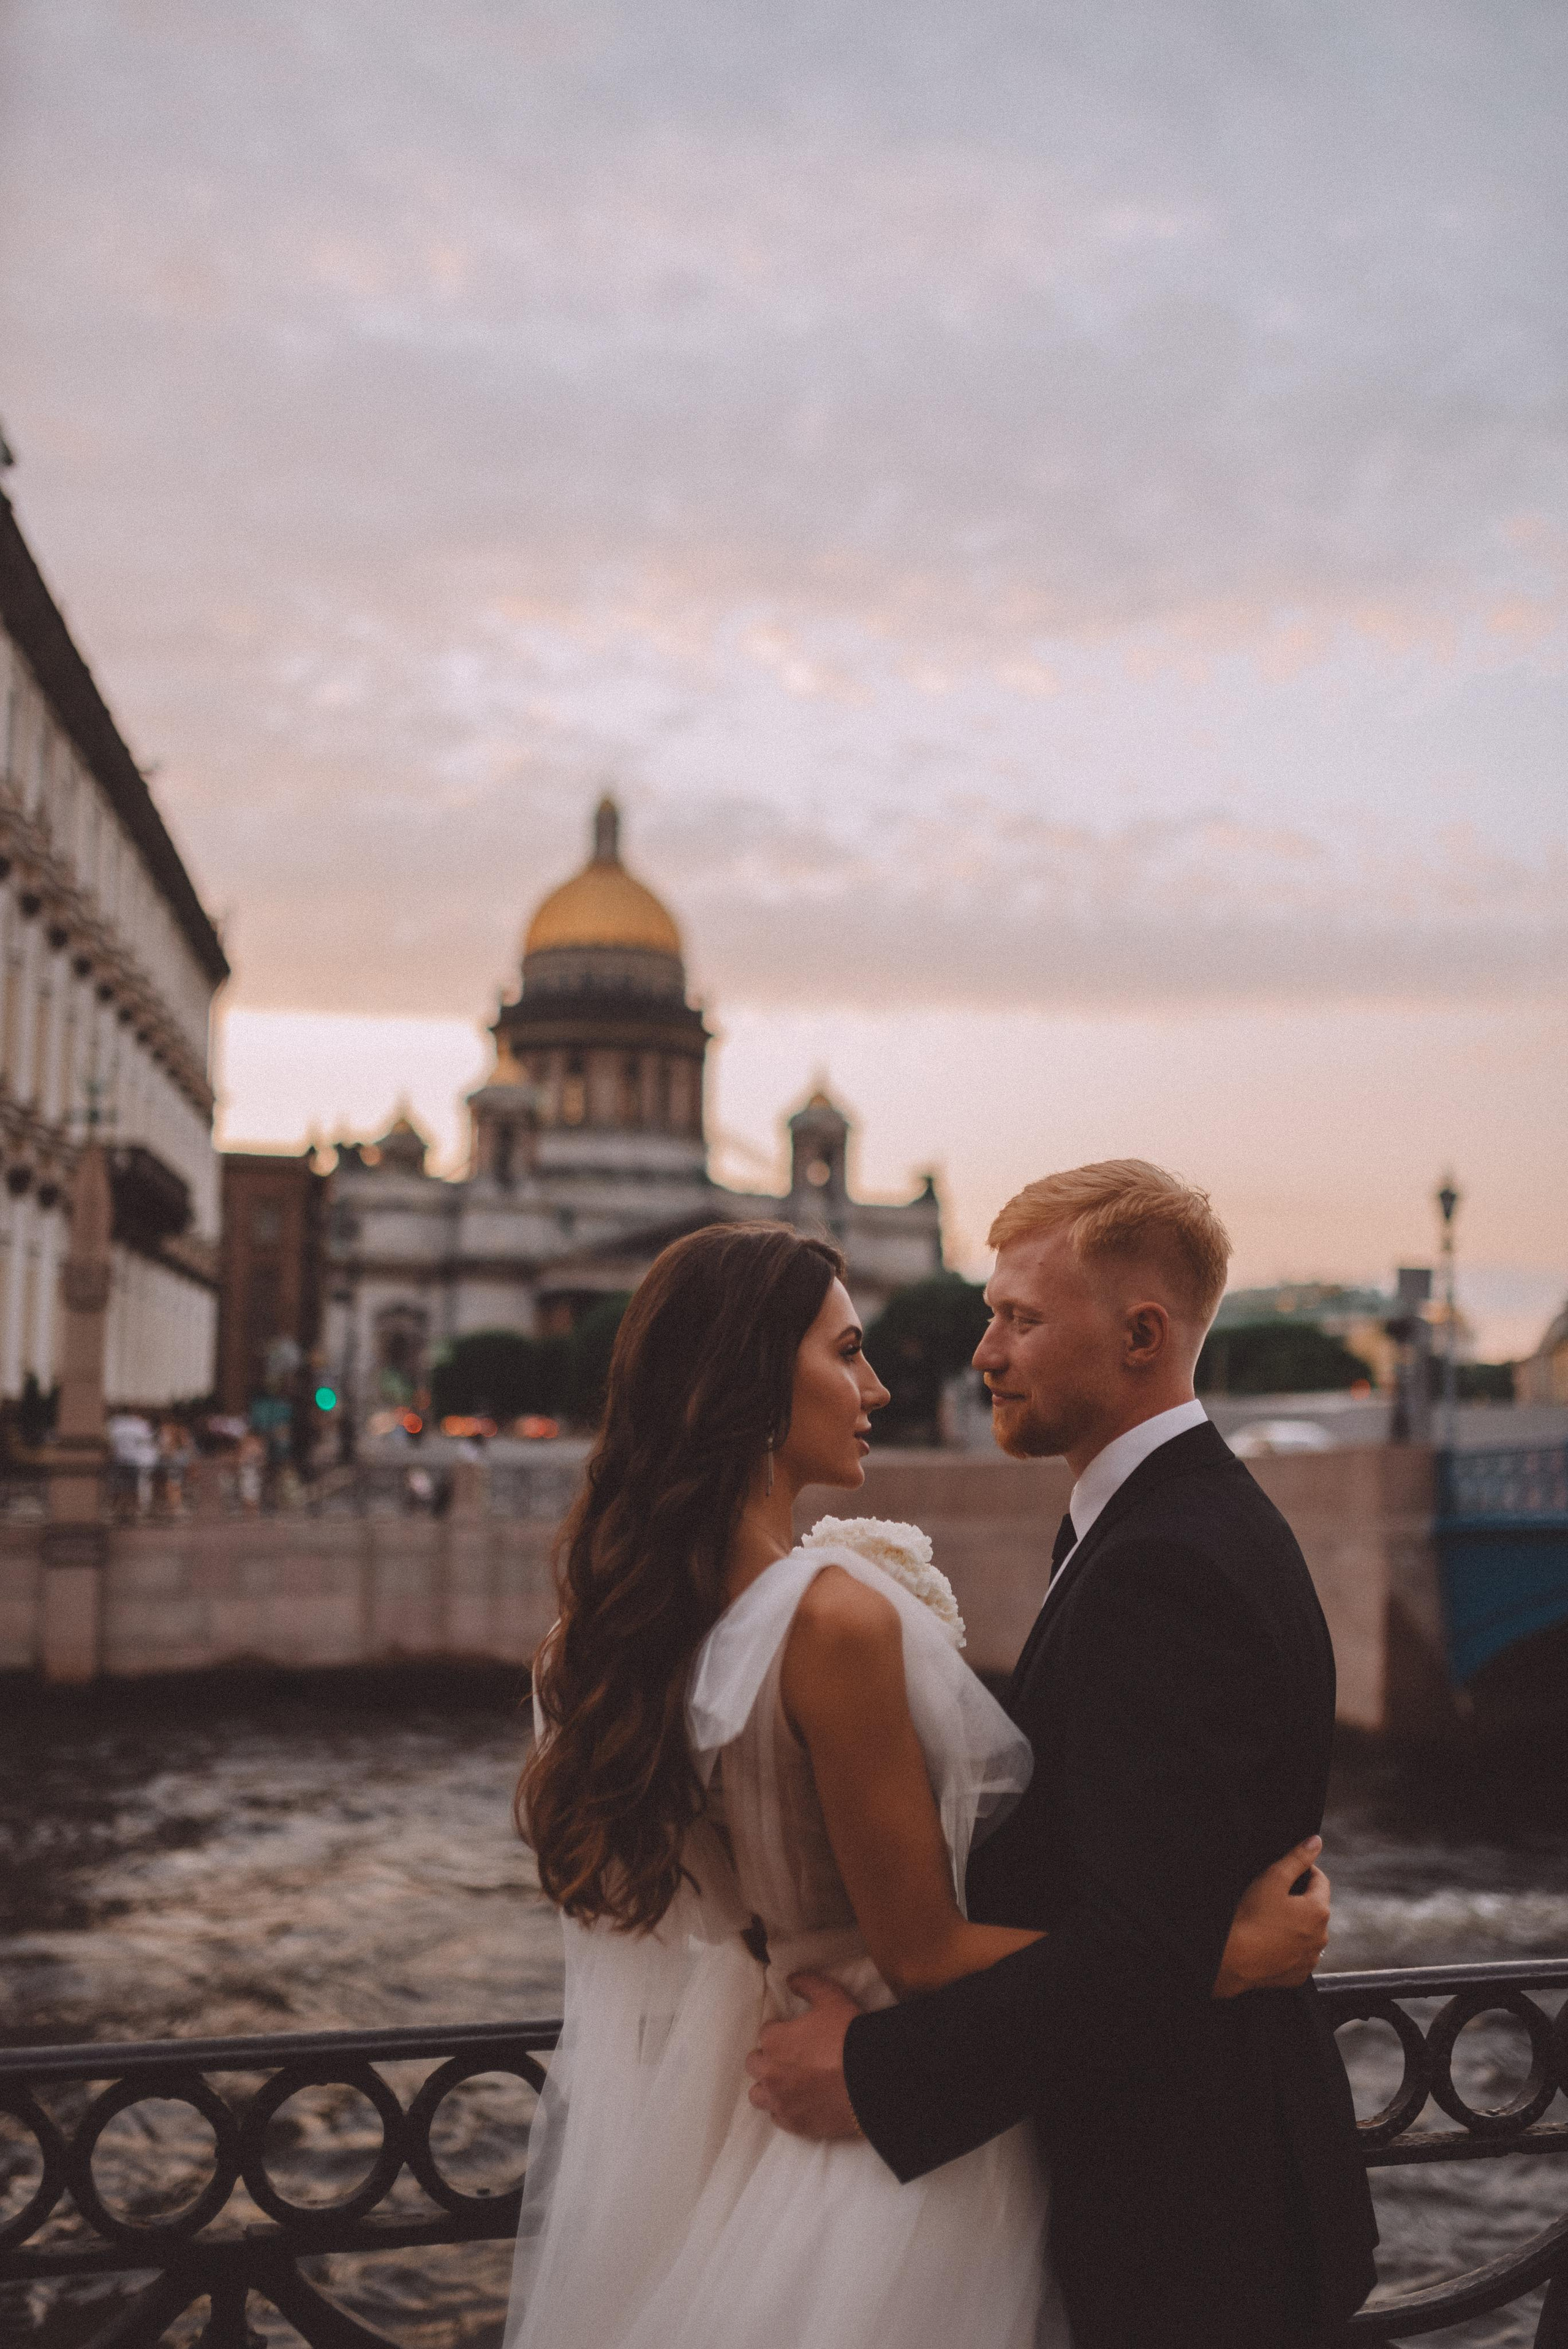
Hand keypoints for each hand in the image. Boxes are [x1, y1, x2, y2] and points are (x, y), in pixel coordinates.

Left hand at [744, 1973, 864, 2138]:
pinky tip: (800, 2102)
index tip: (797, 2035)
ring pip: (758, 2094)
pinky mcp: (794, 2124)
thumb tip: (790, 1980)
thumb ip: (807, 1984)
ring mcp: (780, 2101)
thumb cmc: (848, 2035)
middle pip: (755, 2064)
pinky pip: (777, 2117)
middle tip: (791, 2057)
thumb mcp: (831, 1997)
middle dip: (768, 2058)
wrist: (870, 2080)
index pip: (766, 2033)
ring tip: (788, 2082)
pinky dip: (784, 2109)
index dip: (782, 2032)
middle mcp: (769, 2072)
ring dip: (768, 2086)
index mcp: (774, 2040)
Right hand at [1212, 1837, 1328, 1997]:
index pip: (1320, 1880)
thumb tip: (1316, 1842)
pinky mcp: (1299, 1974)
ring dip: (1296, 1924)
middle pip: (1315, 1907)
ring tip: (1270, 1920)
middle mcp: (1322, 1937)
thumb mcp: (1273, 1879)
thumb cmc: (1252, 1918)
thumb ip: (1297, 1858)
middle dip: (1299, 1899)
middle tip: (1273, 1896)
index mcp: (1319, 1910)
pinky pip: (1299, 1954)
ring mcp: (1310, 1958)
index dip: (1305, 1870)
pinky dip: (1289, 1947)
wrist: (1234, 1960)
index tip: (1286, 1871)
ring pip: (1308, 1932)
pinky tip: (1270, 1941)